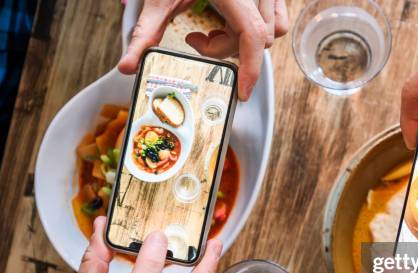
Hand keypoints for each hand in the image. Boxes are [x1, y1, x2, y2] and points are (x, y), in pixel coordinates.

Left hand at [118, 0, 288, 100]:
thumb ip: (144, 33)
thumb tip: (127, 67)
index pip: (252, 36)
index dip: (250, 69)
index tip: (242, 92)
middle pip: (254, 40)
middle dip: (226, 49)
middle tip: (197, 40)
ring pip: (267, 33)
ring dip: (240, 40)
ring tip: (214, 28)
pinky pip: (275, 21)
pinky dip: (254, 30)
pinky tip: (230, 21)